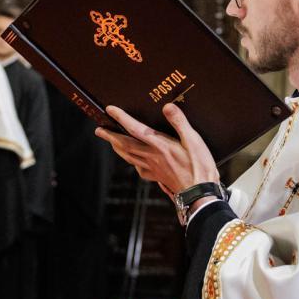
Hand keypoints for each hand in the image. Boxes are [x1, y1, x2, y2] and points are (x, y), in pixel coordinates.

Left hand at [95, 103, 218, 196]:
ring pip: (129, 157)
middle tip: (99, 130)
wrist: (199, 192)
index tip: (110, 109)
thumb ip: (180, 122)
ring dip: (116, 148)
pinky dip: (132, 163)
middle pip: (125, 145)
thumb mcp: (194, 140)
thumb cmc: (199, 166)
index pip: (135, 128)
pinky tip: (133, 161)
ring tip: (110, 142)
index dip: (121, 118)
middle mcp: (152, 156)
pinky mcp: (158, 177)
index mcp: (159, 145)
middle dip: (110, 136)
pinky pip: (139, 169)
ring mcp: (153, 168)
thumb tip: (167, 106)